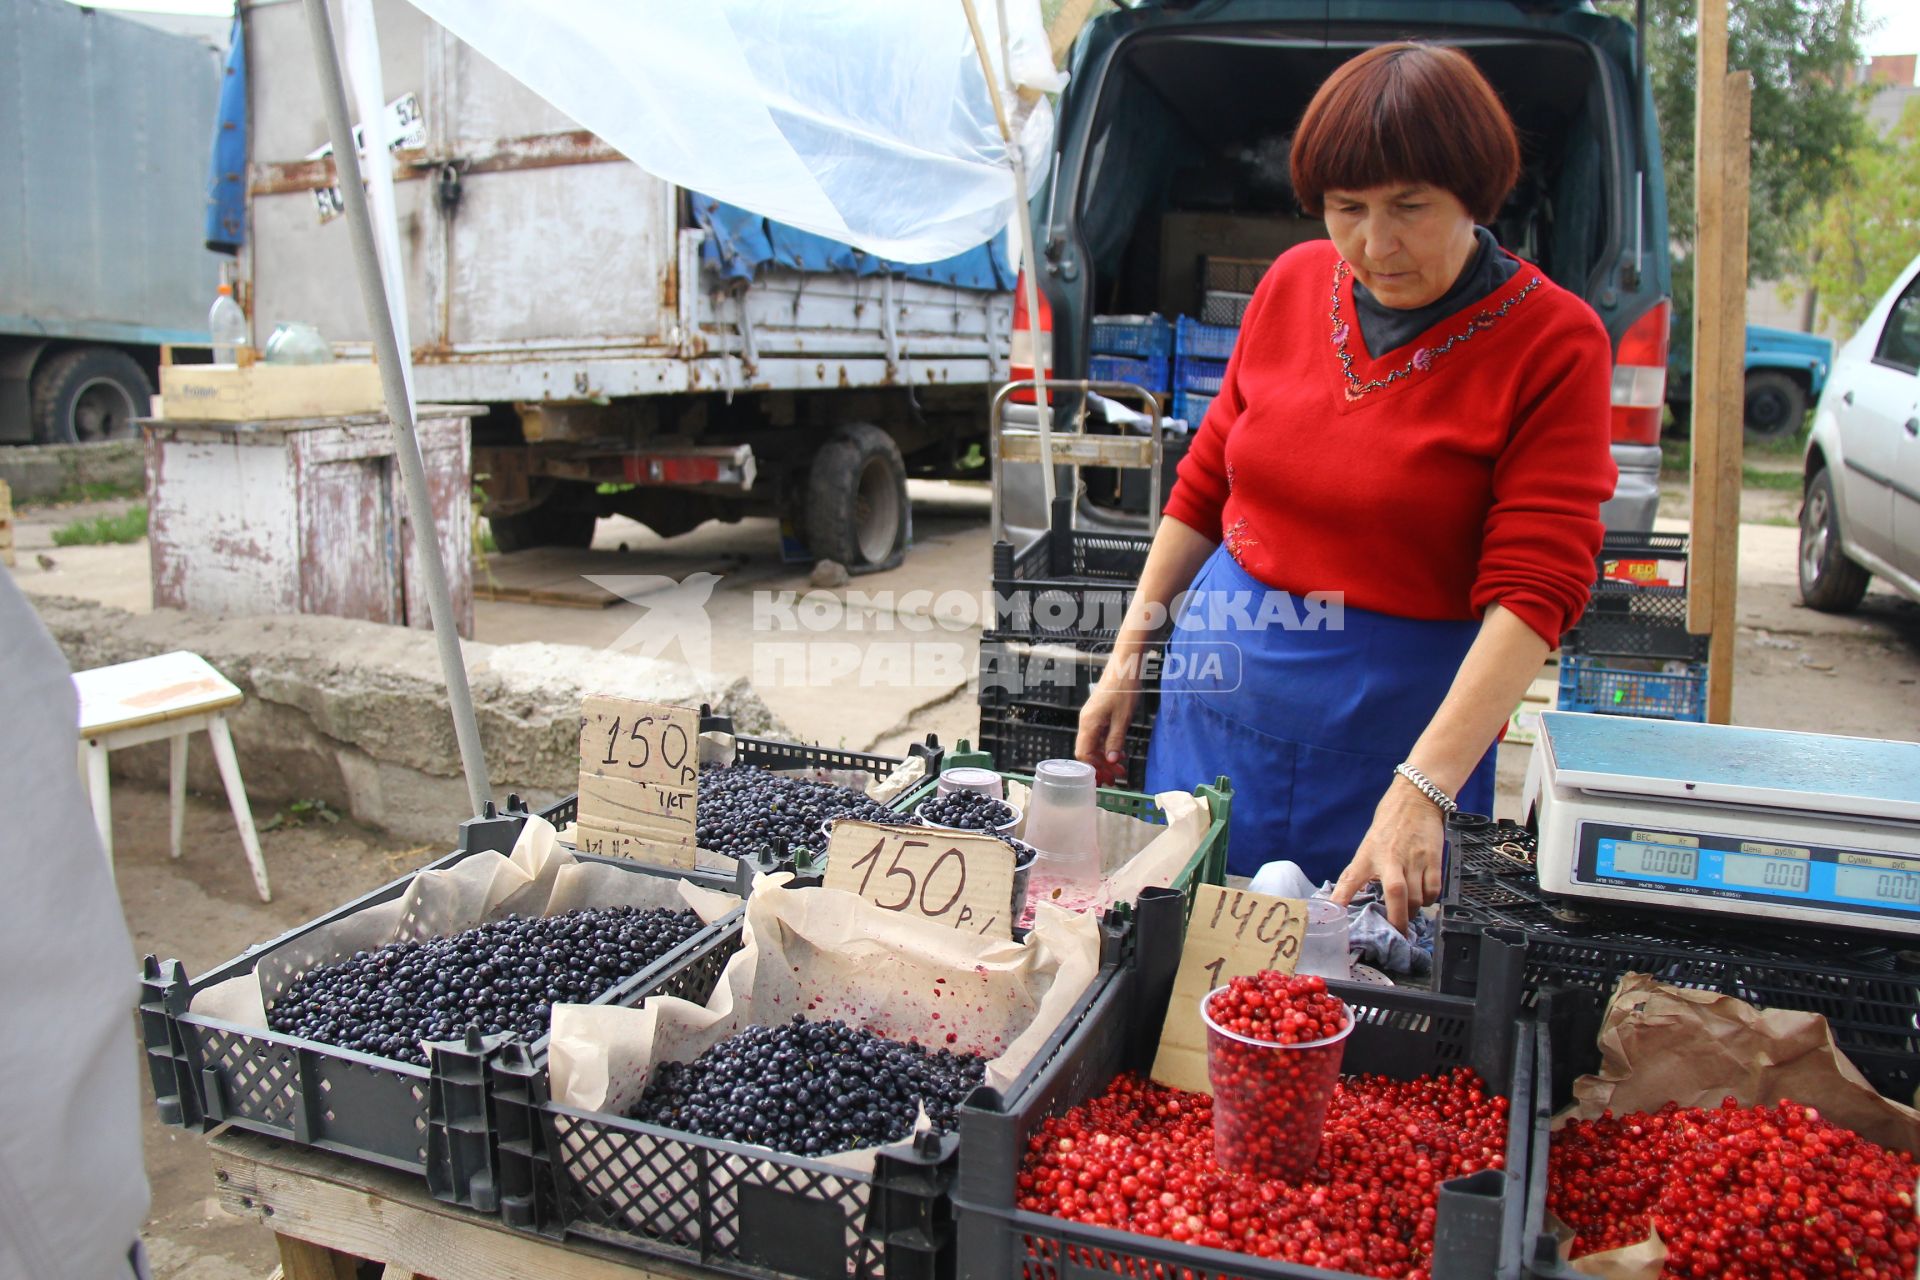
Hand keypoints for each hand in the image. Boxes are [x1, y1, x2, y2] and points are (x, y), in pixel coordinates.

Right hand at [1076, 678, 1140, 785]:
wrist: (1125, 667)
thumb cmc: (1124, 689)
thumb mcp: (1123, 718)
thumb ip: (1115, 740)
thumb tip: (1110, 761)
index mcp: (1088, 724)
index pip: (1084, 754)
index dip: (1095, 768)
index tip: (1108, 778)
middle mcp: (1086, 722)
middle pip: (1087, 751)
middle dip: (1101, 766)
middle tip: (1116, 778)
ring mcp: (1092, 718)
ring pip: (1094, 745)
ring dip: (1106, 758)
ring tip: (1120, 768)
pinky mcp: (1099, 714)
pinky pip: (1099, 736)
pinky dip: (1108, 746)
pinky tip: (1119, 752)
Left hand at [1329, 778, 1444, 931]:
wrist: (1417, 797)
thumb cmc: (1390, 821)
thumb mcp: (1370, 843)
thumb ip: (1365, 868)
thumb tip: (1354, 895)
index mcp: (1369, 853)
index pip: (1350, 878)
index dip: (1341, 898)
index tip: (1334, 917)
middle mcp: (1391, 858)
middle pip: (1395, 894)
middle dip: (1397, 919)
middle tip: (1396, 933)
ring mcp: (1414, 858)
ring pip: (1417, 897)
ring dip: (1413, 911)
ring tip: (1409, 912)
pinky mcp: (1434, 858)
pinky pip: (1433, 890)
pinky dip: (1429, 900)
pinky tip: (1424, 898)